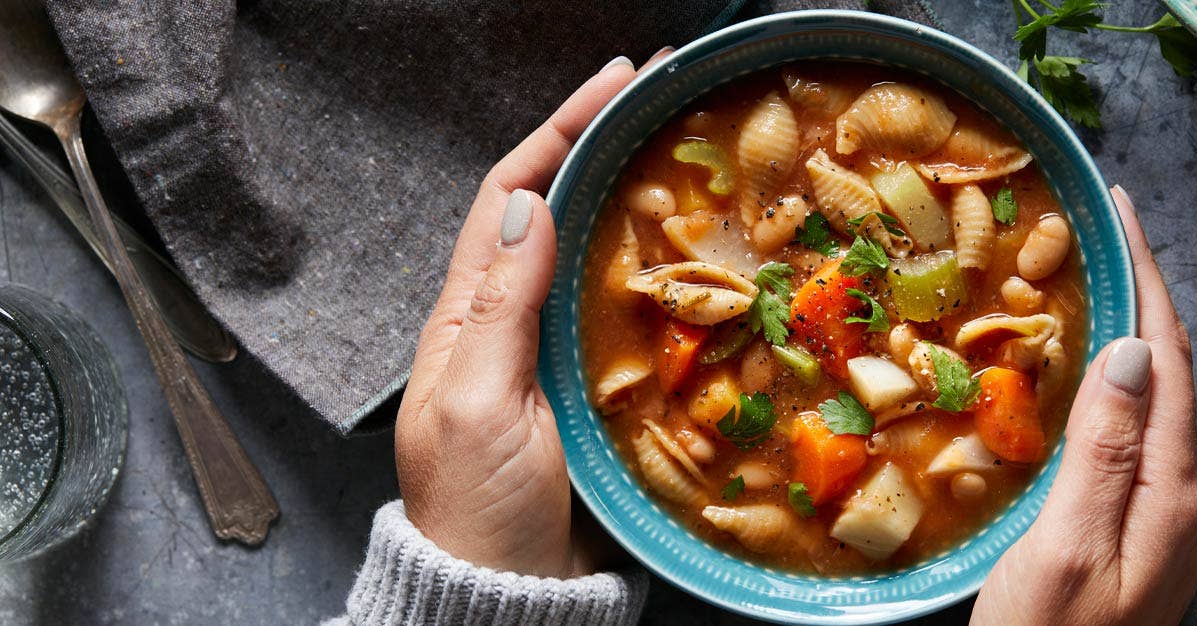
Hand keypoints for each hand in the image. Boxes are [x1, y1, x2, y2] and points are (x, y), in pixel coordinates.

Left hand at [393, 50, 670, 578]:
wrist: (506, 596)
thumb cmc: (478, 509)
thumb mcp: (479, 402)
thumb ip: (501, 307)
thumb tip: (524, 203)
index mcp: (469, 316)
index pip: (510, 196)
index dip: (558, 132)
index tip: (613, 84)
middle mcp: (510, 322)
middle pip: (554, 213)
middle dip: (601, 151)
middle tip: (663, 106)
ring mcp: (554, 355)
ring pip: (594, 260)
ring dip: (634, 205)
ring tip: (687, 164)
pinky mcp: (593, 393)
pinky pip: (627, 319)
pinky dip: (659, 279)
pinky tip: (697, 265)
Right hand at [971, 186, 1196, 623]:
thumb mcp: (1064, 550)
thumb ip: (1104, 452)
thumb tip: (1133, 350)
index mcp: (1174, 492)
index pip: (1170, 359)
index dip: (1146, 277)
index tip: (1119, 209)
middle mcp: (1183, 498)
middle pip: (1168, 373)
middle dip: (1138, 294)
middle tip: (1092, 232)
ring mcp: (1163, 519)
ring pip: (1149, 403)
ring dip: (1122, 337)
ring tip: (1081, 283)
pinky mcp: (1135, 534)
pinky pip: (1130, 437)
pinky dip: (1107, 387)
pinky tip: (1073, 378)